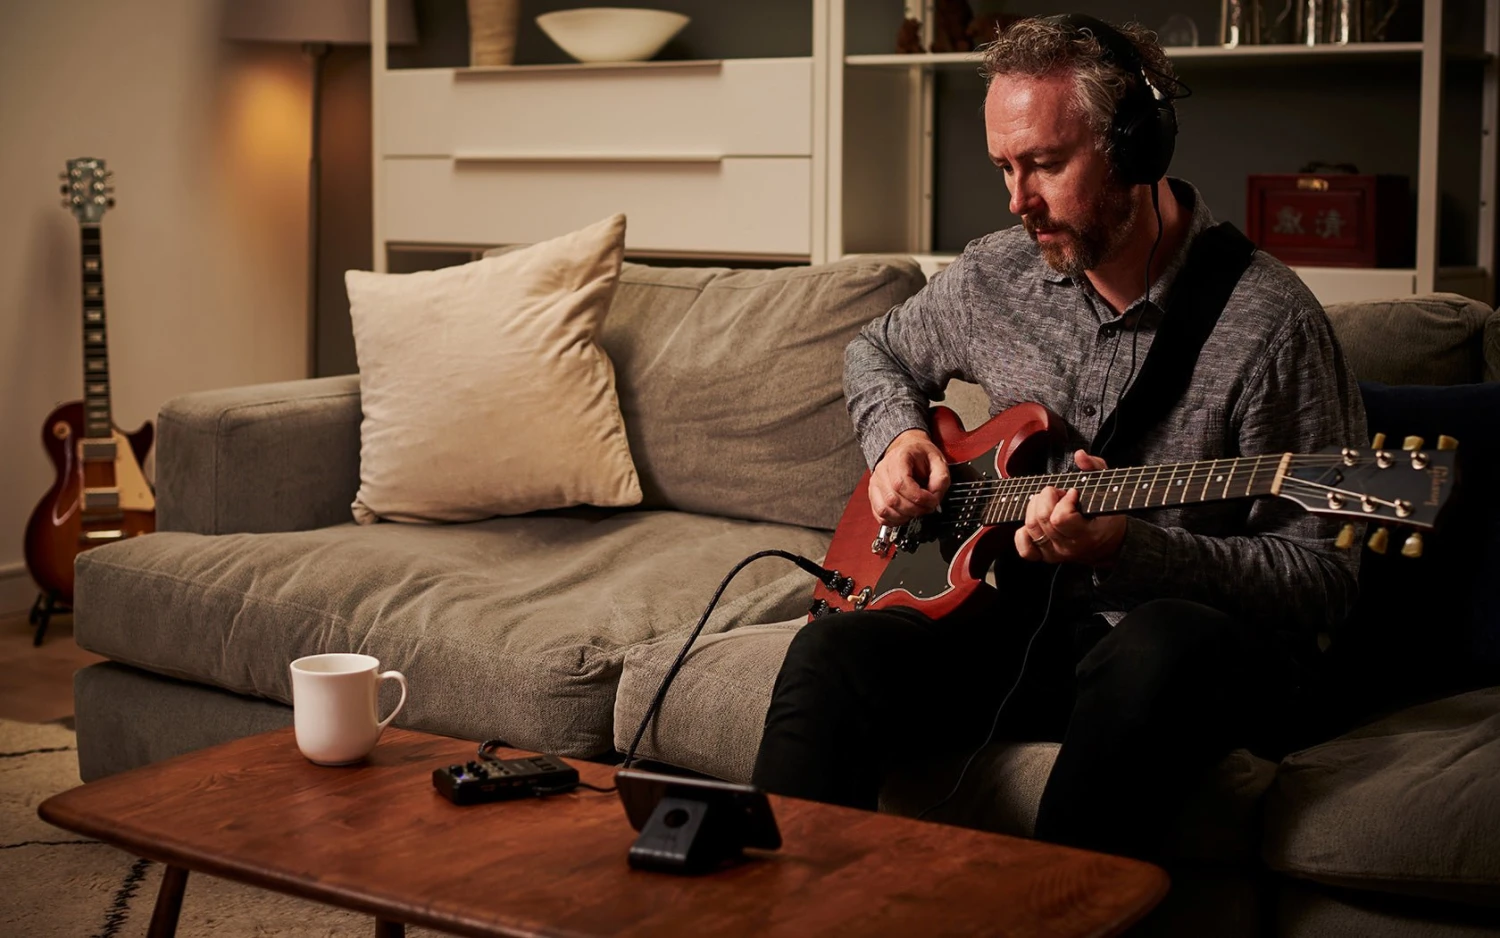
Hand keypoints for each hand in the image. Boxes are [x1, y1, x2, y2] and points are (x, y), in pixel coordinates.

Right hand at [868, 429, 949, 524]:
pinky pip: (880, 514)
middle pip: (893, 499)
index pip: (901, 483)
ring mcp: (876, 483)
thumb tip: (934, 499)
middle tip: (927, 507)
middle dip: (914, 509)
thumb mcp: (939, 462)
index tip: (931, 501)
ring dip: (904, 516)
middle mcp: (883, 470)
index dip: (918, 498)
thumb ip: (940, 480)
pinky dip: (894, 520)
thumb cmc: (921, 455)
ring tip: (917, 511)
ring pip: (885, 509)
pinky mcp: (874, 494)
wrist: (908, 450)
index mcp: (898, 458)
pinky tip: (905, 515)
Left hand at [1014, 450, 1126, 565]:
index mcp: (1087, 535)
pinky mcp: (1044, 556)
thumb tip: (1080, 455)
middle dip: (1048, 498)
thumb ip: (1095, 468)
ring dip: (1035, 507)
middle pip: (1042, 519)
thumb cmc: (1108, 516)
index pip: (1060, 518)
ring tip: (1049, 502)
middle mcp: (1069, 547)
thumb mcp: (1108, 489)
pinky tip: (1036, 520)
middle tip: (1059, 494)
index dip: (1064, 500)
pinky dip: (1024, 532)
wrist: (1110, 545)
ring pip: (1031, 528)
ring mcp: (1055, 553)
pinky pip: (1024, 548)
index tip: (1073, 493)